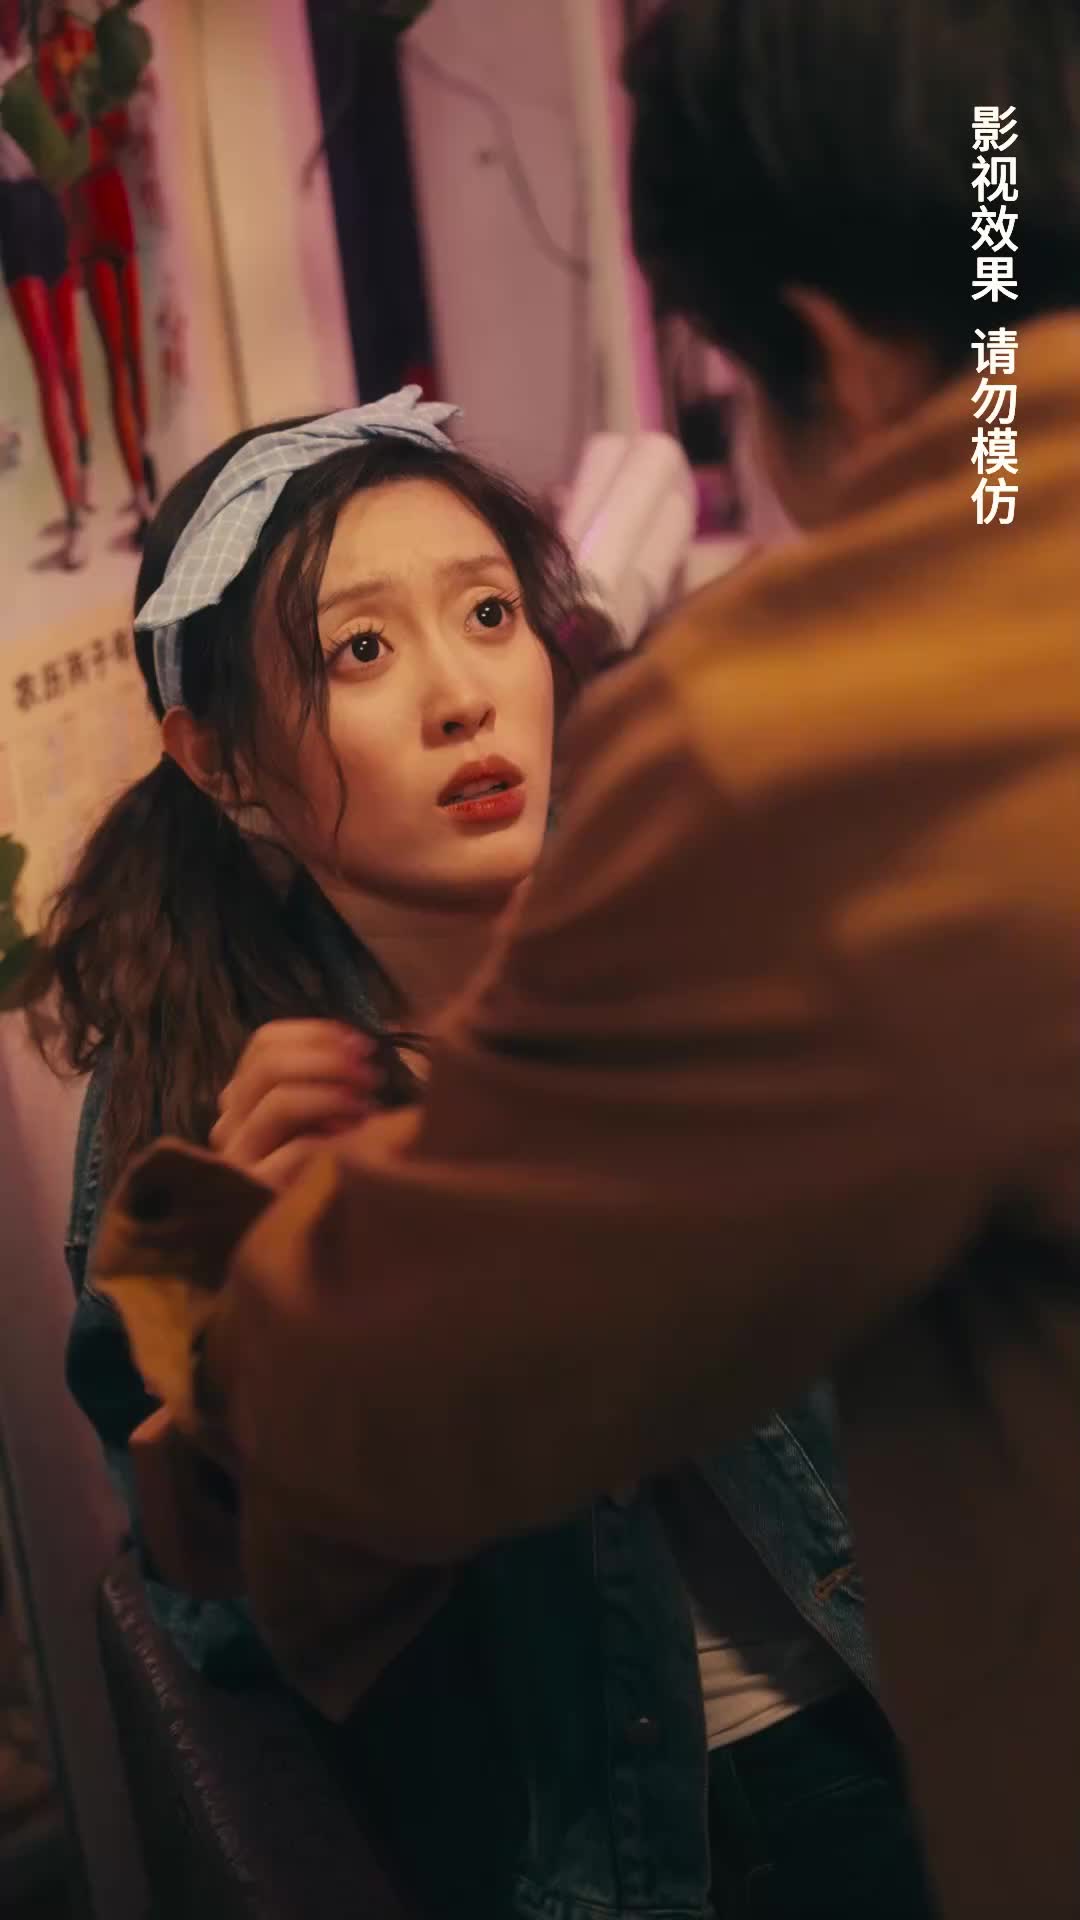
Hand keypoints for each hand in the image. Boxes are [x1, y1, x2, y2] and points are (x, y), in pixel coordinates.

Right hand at [210, 1020, 382, 1190]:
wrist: (330, 1229)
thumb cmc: (333, 1162)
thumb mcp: (330, 1110)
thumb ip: (333, 1073)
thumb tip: (357, 1041)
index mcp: (245, 1094)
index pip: (265, 1042)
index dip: (315, 1034)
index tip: (361, 1043)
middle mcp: (231, 1121)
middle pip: (268, 1065)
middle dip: (328, 1061)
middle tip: (370, 1074)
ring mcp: (237, 1156)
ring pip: (279, 1102)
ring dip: (332, 1095)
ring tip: (367, 1106)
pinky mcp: (256, 1188)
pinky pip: (296, 1150)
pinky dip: (333, 1139)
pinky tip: (357, 1142)